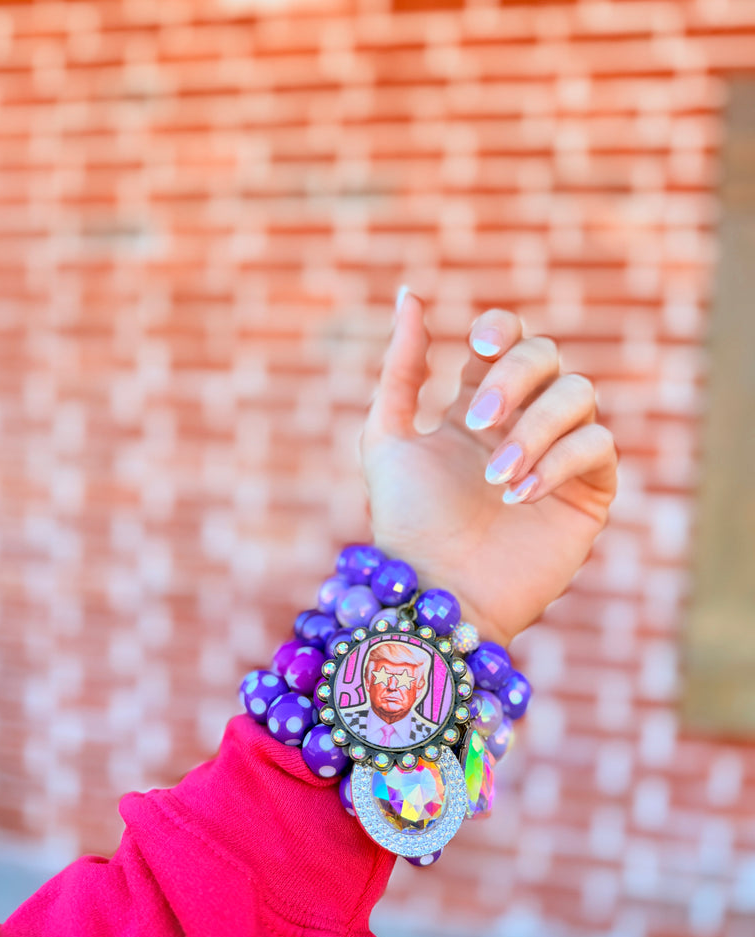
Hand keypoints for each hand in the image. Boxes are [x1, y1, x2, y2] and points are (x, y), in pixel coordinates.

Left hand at [361, 291, 616, 646]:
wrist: (434, 592)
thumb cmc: (406, 522)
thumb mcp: (387, 437)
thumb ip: (400, 368)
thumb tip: (410, 295)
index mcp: (478, 408)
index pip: (510, 341)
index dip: (503, 329)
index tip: (479, 345)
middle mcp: (523, 425)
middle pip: (548, 357)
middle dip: (514, 378)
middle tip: (475, 421)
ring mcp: (559, 457)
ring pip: (579, 396)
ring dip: (534, 428)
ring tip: (495, 476)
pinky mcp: (588, 494)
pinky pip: (598, 447)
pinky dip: (559, 462)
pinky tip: (517, 495)